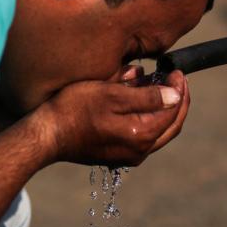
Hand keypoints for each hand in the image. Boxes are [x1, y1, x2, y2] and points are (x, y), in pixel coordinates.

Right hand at [35, 67, 190, 166]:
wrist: (47, 135)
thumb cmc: (75, 109)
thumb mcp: (112, 95)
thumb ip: (147, 97)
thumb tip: (175, 96)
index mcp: (142, 136)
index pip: (173, 111)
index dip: (180, 89)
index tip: (176, 71)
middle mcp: (139, 151)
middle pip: (171, 125)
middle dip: (177, 100)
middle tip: (176, 80)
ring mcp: (128, 155)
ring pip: (157, 131)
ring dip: (161, 108)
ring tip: (156, 84)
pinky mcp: (117, 154)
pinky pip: (142, 135)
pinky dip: (146, 116)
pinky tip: (138, 99)